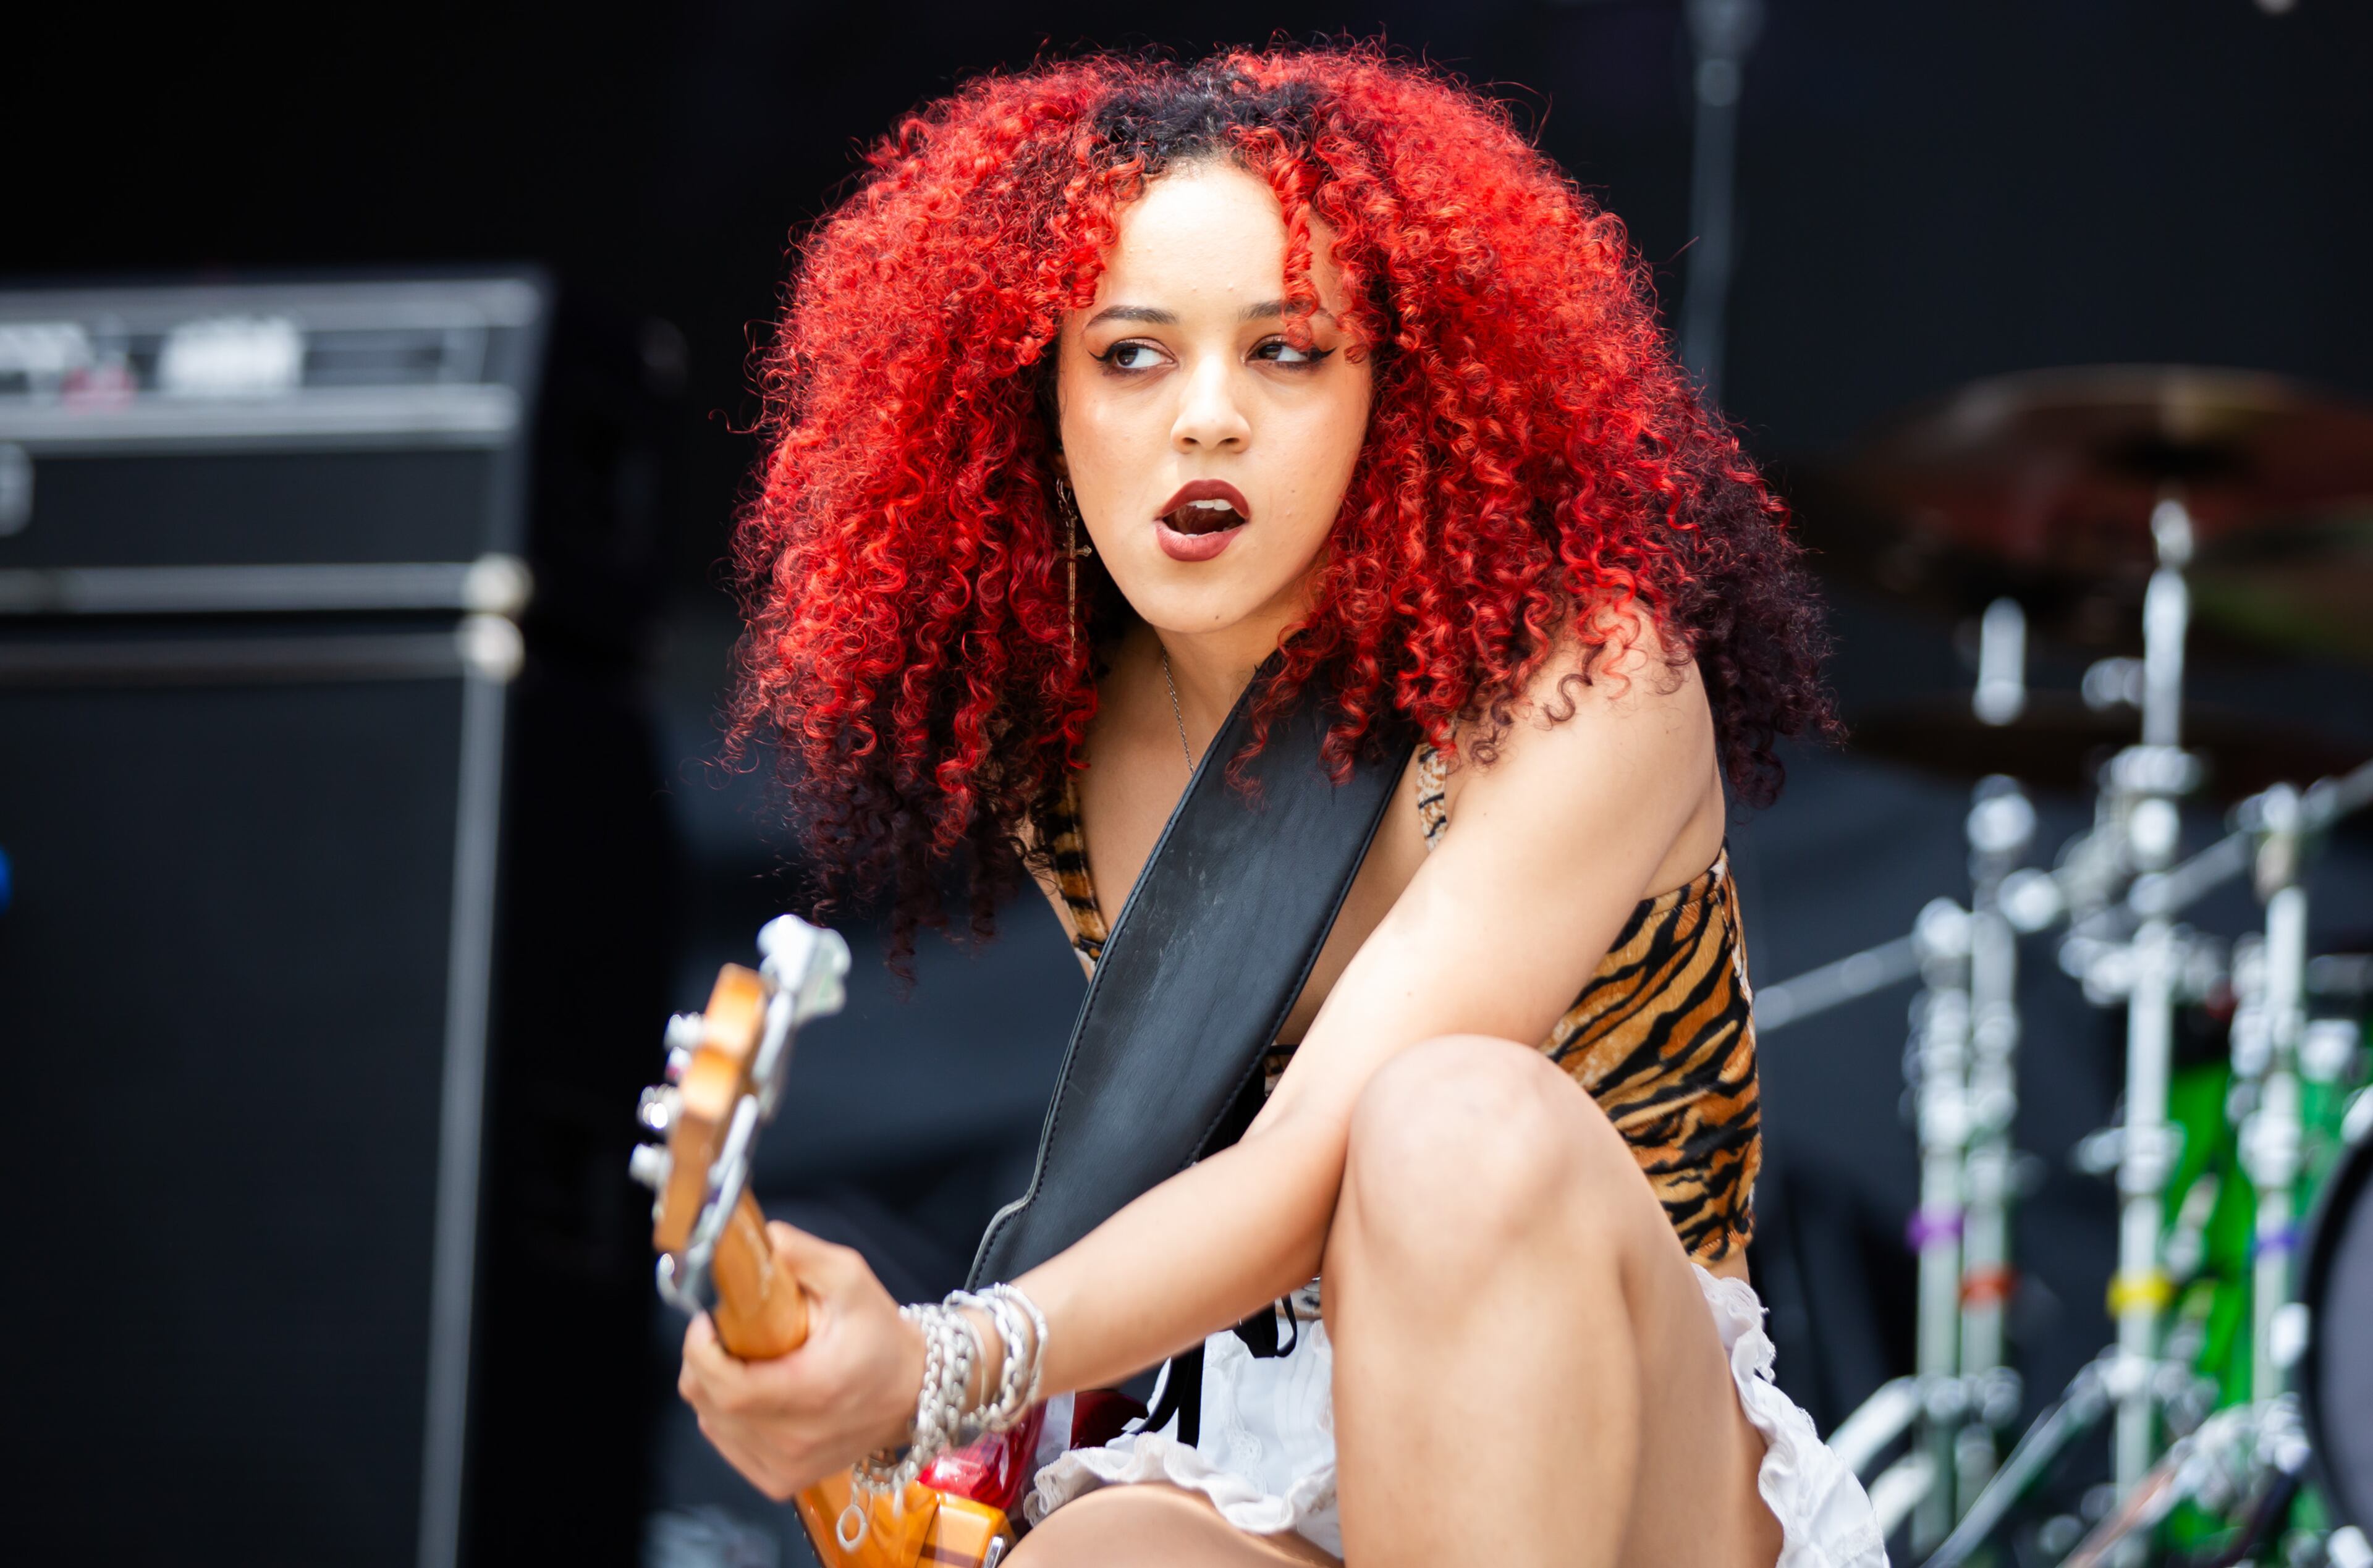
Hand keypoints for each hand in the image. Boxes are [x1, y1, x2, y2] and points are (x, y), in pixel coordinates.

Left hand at [677, 1221, 924, 1500]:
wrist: (915, 1391)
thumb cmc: (881, 1336)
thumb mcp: (851, 1280)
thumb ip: (804, 1254)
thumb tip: (762, 1239)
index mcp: (812, 1392)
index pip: (727, 1386)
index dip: (701, 1351)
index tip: (708, 1320)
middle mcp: (795, 1440)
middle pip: (709, 1403)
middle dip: (703, 1361)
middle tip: (725, 1333)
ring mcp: (785, 1467)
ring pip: (711, 1424)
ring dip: (713, 1388)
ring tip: (745, 1360)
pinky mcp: (780, 1481)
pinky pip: (726, 1444)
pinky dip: (724, 1416)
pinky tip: (751, 1391)